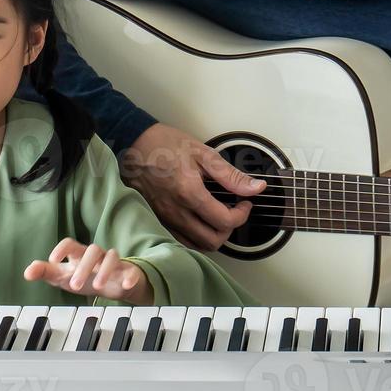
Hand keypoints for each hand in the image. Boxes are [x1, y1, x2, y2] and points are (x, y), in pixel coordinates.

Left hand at [23, 238, 152, 304]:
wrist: (112, 286)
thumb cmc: (85, 278)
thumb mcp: (63, 277)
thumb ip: (46, 273)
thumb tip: (27, 272)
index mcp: (79, 253)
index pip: (70, 243)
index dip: (62, 249)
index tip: (53, 260)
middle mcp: (97, 255)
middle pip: (92, 251)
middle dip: (83, 267)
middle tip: (73, 286)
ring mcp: (113, 262)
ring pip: (112, 257)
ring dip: (104, 270)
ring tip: (97, 286)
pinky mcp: (127, 272)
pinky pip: (130, 270)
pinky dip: (129, 276)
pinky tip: (124, 284)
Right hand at [121, 123, 266, 250]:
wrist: (134, 144)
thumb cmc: (165, 145)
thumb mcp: (203, 153)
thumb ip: (231, 175)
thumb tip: (256, 188)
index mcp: (189, 192)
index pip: (224, 221)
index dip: (242, 215)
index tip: (244, 203)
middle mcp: (176, 211)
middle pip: (212, 241)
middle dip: (229, 229)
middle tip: (233, 211)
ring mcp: (165, 218)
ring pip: (197, 246)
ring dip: (213, 235)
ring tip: (217, 216)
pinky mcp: (157, 220)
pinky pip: (181, 240)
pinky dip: (196, 237)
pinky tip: (200, 220)